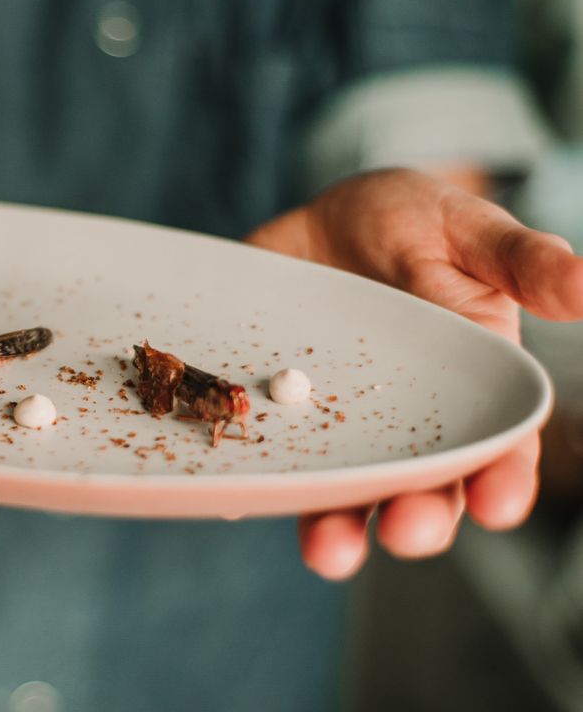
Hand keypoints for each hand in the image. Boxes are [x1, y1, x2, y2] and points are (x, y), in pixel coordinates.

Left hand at [247, 169, 582, 579]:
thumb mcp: (468, 229)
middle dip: (419, 518)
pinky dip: (259, 485)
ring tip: (328, 549)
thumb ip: (522, 260)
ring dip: (337, 529)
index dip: (503, 479)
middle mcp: (407, 424)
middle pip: (421, 489)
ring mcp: (338, 425)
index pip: (497, 447)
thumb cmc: (414, 222)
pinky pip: (269, 461)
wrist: (322, 218)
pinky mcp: (277, 416)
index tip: (501, 505)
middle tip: (407, 530)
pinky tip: (245, 498)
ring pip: (342, 495)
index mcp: (472, 389)